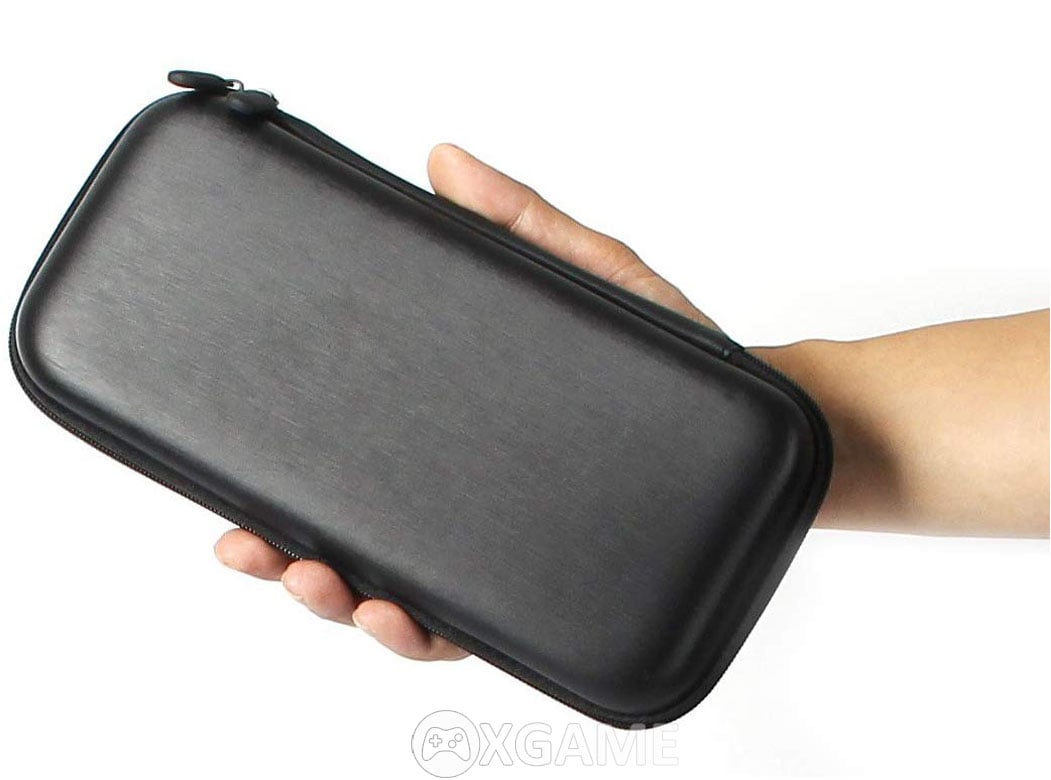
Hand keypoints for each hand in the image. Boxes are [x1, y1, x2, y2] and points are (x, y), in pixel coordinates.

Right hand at [213, 143, 719, 659]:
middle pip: (357, 543)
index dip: (284, 485)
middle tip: (255, 546)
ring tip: (325, 580)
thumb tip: (448, 162)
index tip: (238, 488)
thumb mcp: (595, 277)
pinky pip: (480, 628)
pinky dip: (430, 633)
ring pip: (402, 599)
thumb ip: (525, 224)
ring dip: (344, 602)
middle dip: (290, 557)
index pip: (356, 466)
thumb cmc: (680, 353)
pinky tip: (406, 614)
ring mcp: (507, 553)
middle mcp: (470, 502)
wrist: (760, 425)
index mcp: (459, 438)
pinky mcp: (552, 591)